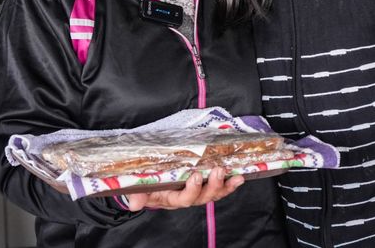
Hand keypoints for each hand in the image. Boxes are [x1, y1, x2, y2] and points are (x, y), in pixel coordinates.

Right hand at [125, 168, 244, 210]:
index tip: (193, 176)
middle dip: (212, 185)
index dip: (191, 190)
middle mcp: (187, 196)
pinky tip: (239, 177)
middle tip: (217, 170)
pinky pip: (220, 187)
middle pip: (203, 197)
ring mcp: (198, 191)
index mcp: (172, 198)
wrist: (148, 183)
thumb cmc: (146, 186)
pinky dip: (230, 184)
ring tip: (235, 176)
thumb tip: (135, 204)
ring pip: (214, 192)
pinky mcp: (204, 184)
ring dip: (225, 185)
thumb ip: (138, 195)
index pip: (183, 198)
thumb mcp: (139, 189)